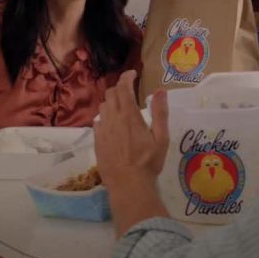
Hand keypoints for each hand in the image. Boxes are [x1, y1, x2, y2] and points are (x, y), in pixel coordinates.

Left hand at [93, 70, 168, 186]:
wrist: (128, 184)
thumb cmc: (149, 162)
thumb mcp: (161, 138)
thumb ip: (160, 113)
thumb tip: (161, 91)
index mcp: (130, 115)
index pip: (124, 87)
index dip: (127, 76)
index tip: (133, 73)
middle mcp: (113, 118)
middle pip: (111, 94)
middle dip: (120, 88)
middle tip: (129, 90)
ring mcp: (102, 130)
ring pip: (103, 106)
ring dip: (112, 102)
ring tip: (121, 108)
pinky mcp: (97, 141)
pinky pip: (98, 121)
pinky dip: (105, 117)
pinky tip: (112, 125)